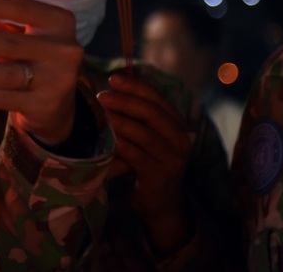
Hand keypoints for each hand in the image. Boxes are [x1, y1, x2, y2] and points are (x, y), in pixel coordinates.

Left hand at [0, 0, 82, 144]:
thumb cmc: (30, 57)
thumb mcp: (22, 33)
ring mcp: (58, 79)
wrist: (55, 103)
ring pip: (9, 73)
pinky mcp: (46, 106)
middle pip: (11, 41)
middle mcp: (65, 48)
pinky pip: (7, 99)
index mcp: (59, 21)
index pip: (20, 6)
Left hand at [97, 73, 193, 254]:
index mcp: (177, 123)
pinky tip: (108, 139)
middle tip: (103, 96)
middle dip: (126, 101)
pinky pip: (138, 156)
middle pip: (152, 113)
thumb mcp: (145, 136)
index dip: (135, 86)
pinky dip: (121, 145)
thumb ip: (135, 116)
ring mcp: (173, 158)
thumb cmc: (147, 163)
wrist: (159, 203)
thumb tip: (109, 88)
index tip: (113, 79)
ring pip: (144, 133)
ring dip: (120, 122)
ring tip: (102, 114)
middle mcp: (180, 138)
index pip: (157, 98)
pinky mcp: (161, 175)